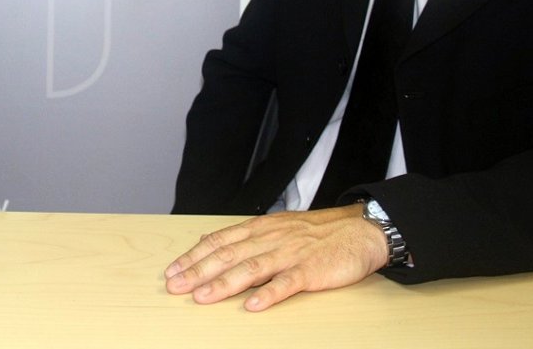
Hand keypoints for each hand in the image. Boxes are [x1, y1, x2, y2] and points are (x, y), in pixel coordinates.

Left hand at [163, 202, 388, 310]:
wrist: (360, 230)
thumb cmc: (317, 232)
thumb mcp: (277, 227)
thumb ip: (246, 238)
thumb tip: (210, 243)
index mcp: (260, 229)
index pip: (219, 241)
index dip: (194, 255)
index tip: (173, 270)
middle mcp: (270, 239)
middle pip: (228, 255)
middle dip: (198, 271)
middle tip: (175, 285)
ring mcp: (290, 254)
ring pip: (251, 269)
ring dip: (224, 284)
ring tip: (202, 297)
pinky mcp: (311, 271)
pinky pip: (287, 283)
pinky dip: (269, 295)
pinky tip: (253, 306)